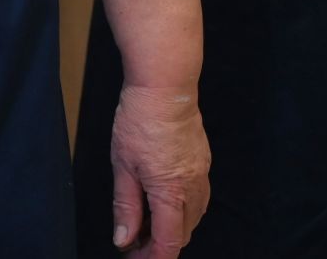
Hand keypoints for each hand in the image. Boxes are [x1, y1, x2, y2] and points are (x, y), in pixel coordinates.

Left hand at [109, 84, 211, 255]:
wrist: (165, 85)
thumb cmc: (140, 119)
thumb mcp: (122, 164)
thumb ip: (126, 206)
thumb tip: (124, 238)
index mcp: (171, 192)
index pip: (168, 243)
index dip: (152, 258)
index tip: (134, 258)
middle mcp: (193, 188)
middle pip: (183, 234)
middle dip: (159, 245)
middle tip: (133, 242)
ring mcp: (202, 174)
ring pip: (193, 217)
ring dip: (172, 227)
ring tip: (144, 222)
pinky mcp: (204, 162)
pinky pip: (197, 197)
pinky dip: (180, 208)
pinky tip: (161, 200)